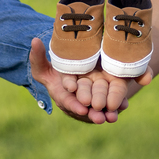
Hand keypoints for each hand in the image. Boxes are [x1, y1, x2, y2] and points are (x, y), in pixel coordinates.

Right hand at [28, 38, 151, 123]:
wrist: (73, 68)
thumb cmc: (54, 68)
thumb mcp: (43, 63)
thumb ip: (37, 56)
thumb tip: (34, 41)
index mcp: (62, 94)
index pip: (67, 101)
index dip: (74, 105)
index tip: (82, 108)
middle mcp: (77, 99)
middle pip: (86, 108)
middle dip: (93, 114)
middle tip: (100, 117)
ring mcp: (91, 99)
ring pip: (99, 108)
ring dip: (107, 113)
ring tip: (113, 116)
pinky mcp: (103, 95)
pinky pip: (110, 101)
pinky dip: (117, 104)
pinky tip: (124, 105)